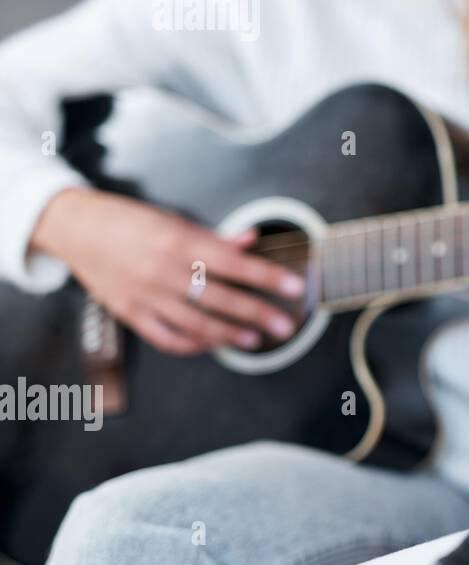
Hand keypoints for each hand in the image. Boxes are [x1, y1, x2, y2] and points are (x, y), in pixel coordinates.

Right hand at [31, 187, 304, 354]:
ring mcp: (145, 296)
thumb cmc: (132, 221)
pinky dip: (192, 344)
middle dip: (258, 314)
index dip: (267, 277)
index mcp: (180, 242)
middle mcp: (164, 271)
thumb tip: (253, 240)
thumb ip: (215, 237)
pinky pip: (166, 338)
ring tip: (255, 340)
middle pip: (220, 299)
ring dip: (229, 335)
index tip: (295, 287)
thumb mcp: (175, 220)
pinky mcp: (129, 313)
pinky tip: (212, 344)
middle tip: (286, 326)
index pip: (234, 264)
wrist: (76, 228)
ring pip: (196, 324)